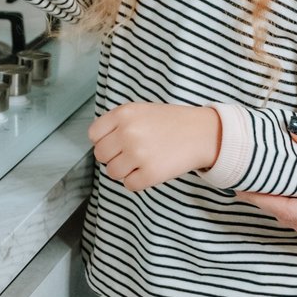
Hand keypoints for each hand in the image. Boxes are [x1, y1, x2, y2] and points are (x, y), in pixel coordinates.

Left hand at [87, 103, 220, 191]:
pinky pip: (129, 185)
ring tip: (140, 162)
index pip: (94, 135)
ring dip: (124, 171)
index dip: (104, 141)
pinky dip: (137, 182)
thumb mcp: (140, 111)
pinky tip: (149, 171)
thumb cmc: (169, 122)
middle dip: (113, 157)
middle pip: (101, 155)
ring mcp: (138, 154)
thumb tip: (98, 144)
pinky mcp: (150, 174)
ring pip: (112, 172)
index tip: (116, 143)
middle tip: (129, 155)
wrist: (201, 133)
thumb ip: (117, 123)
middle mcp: (127, 133)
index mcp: (123, 114)